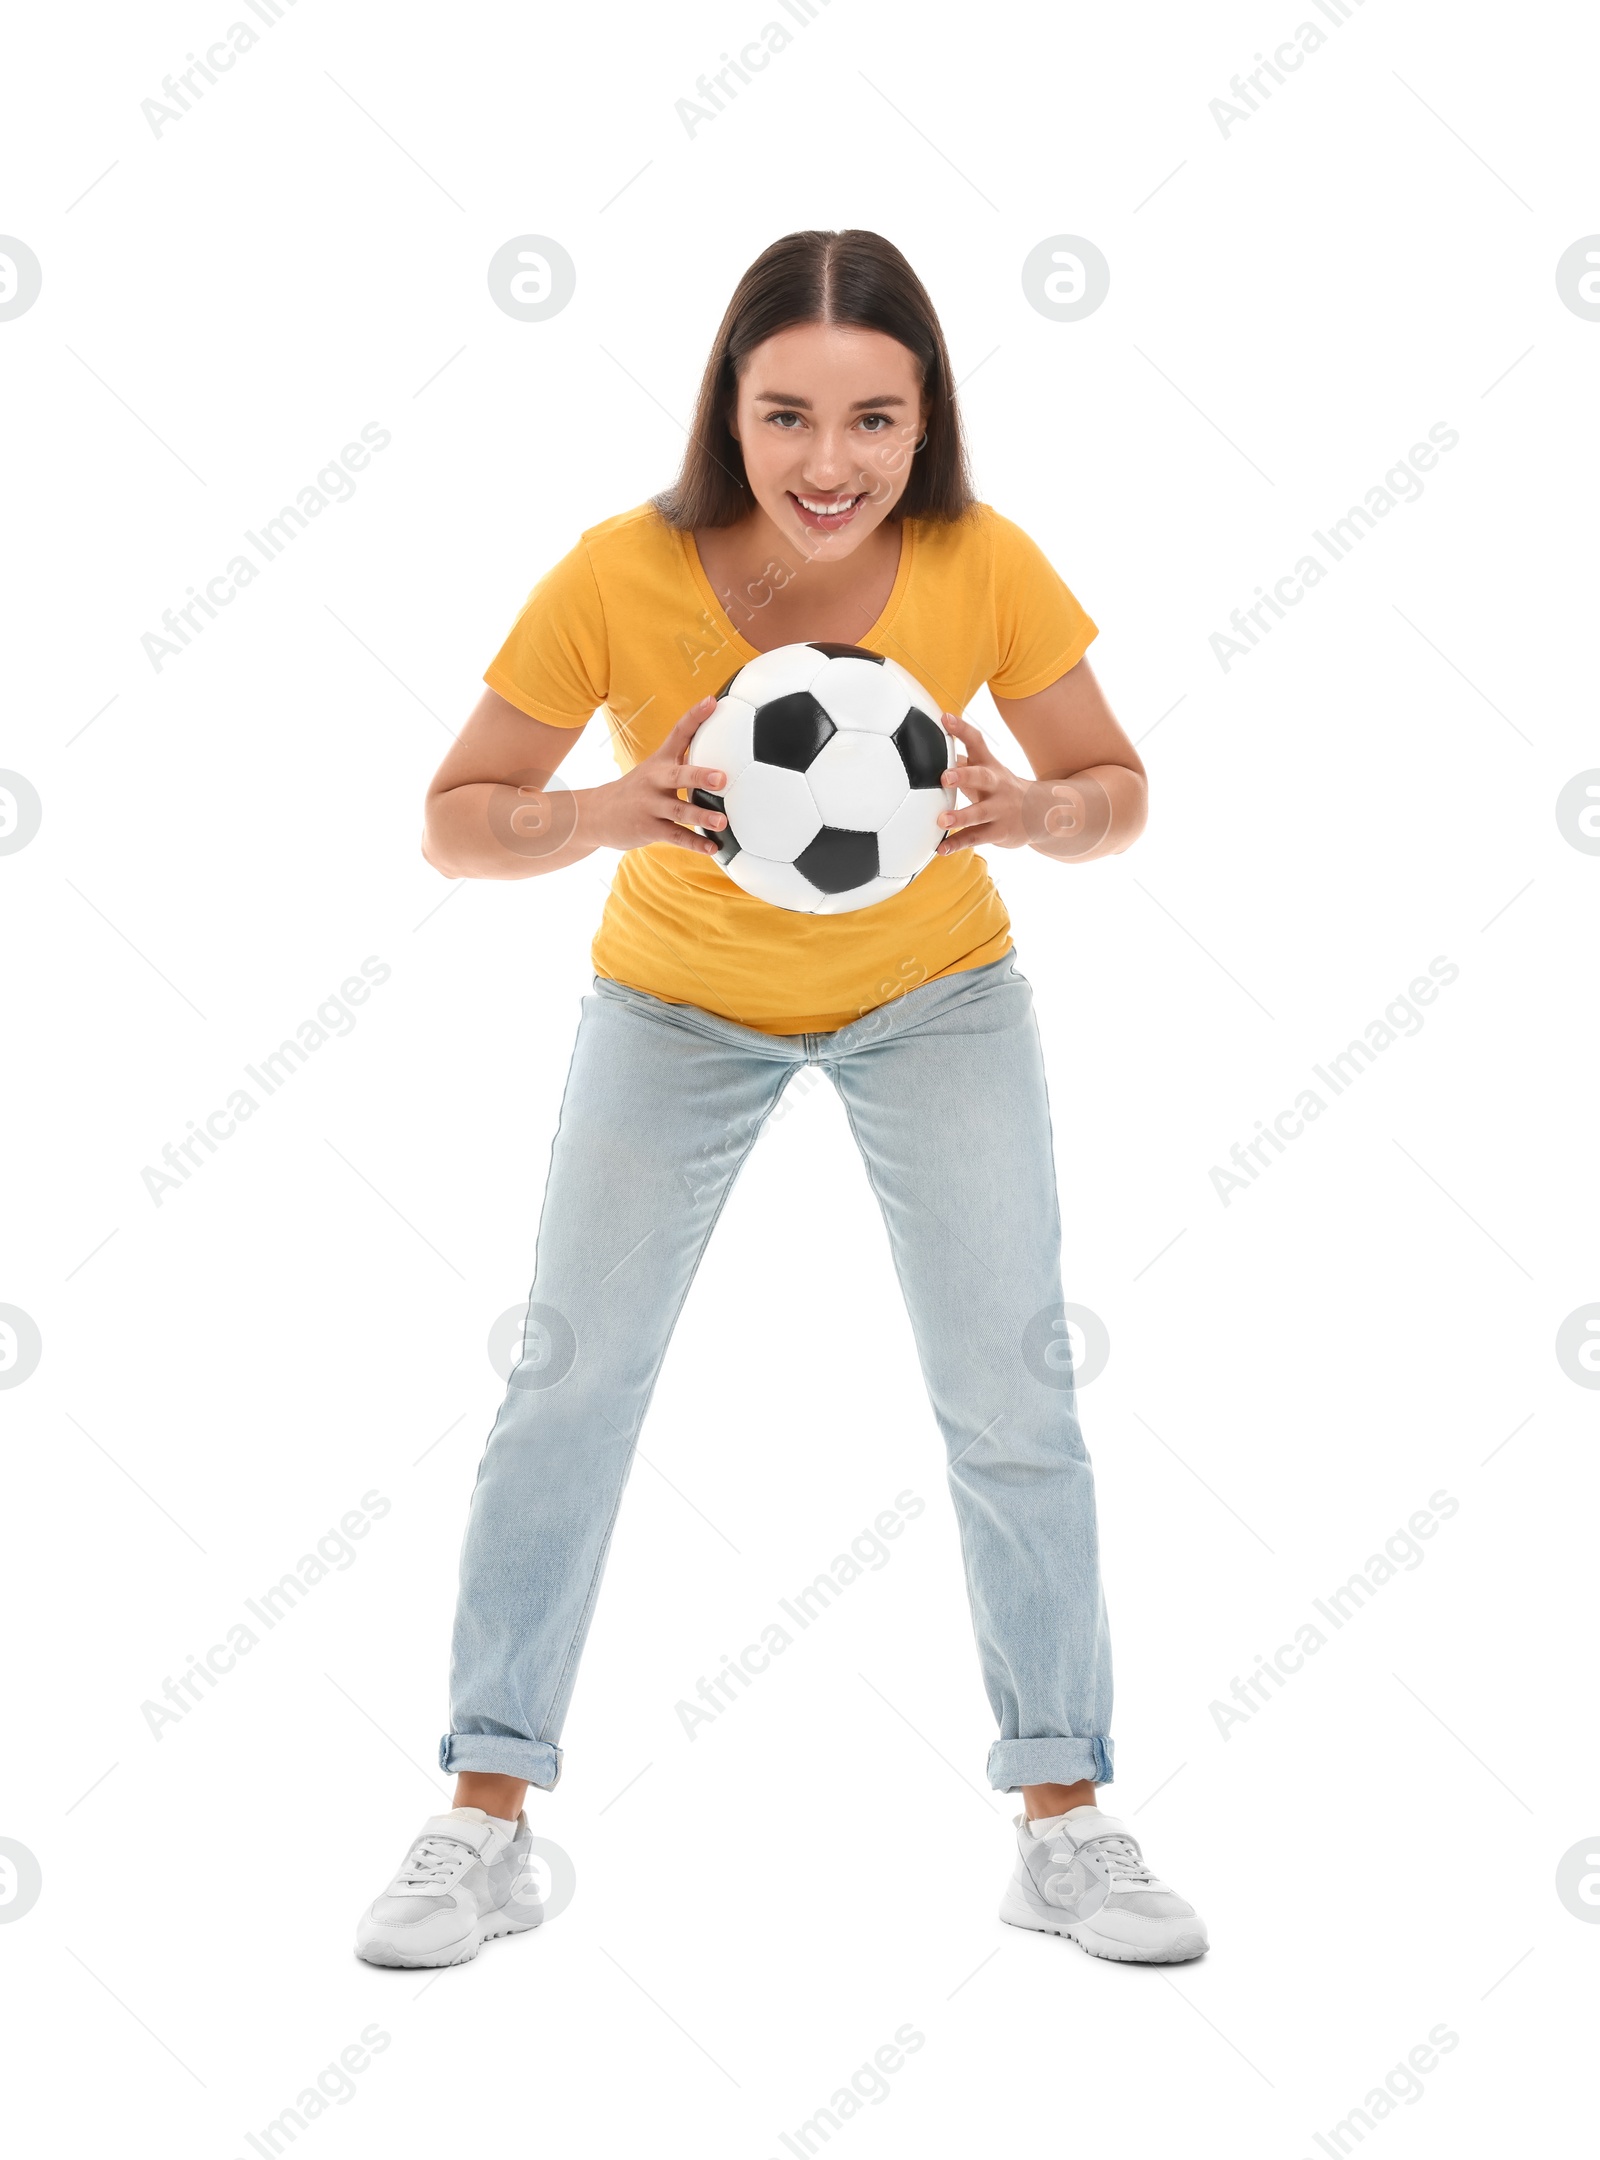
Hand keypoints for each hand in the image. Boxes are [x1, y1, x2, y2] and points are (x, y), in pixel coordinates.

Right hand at [580, 696, 729, 855]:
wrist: (595, 814)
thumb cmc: (637, 789)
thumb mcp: (655, 769)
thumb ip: (684, 759)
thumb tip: (720, 748)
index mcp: (660, 762)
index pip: (678, 733)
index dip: (695, 716)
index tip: (712, 701)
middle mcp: (654, 780)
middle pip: (678, 775)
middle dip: (700, 776)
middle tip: (722, 778)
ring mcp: (650, 805)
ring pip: (678, 811)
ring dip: (700, 816)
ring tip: (722, 822)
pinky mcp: (648, 829)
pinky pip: (675, 837)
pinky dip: (695, 844)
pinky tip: (713, 848)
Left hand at [933, 714, 1031, 851]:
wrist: (1040, 812)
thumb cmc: (1000, 788)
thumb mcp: (986, 770)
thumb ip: (960, 760)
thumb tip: (931, 744)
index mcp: (989, 766)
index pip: (977, 742)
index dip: (961, 729)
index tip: (945, 718)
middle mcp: (996, 785)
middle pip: (981, 776)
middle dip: (963, 776)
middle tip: (944, 777)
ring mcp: (999, 809)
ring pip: (980, 812)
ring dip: (960, 816)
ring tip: (941, 821)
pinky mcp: (999, 831)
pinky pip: (976, 838)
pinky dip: (958, 844)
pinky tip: (941, 850)